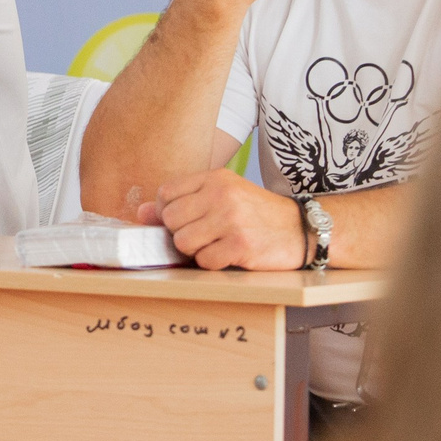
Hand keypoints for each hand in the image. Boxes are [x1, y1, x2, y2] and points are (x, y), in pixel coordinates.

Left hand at [137, 169, 306, 270]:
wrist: (300, 229)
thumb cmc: (256, 213)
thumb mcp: (223, 196)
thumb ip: (182, 201)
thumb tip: (141, 213)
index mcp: (215, 178)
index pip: (165, 194)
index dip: (167, 212)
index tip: (184, 220)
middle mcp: (221, 195)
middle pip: (170, 220)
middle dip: (181, 233)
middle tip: (203, 235)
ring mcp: (231, 220)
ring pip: (183, 242)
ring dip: (196, 250)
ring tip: (217, 244)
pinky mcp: (241, 246)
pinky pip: (204, 261)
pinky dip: (213, 263)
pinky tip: (229, 255)